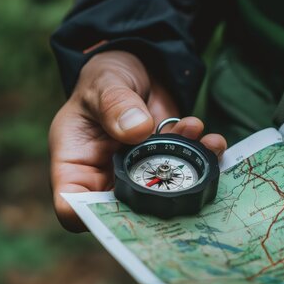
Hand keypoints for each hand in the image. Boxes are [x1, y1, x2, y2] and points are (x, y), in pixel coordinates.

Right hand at [49, 51, 226, 231]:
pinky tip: (211, 139)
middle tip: (177, 184)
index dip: (91, 215)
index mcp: (76, 162)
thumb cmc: (105, 79)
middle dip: (153, 202)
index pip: (73, 202)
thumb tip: (137, 130)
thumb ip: (115, 105)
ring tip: (201, 141)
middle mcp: (107, 174)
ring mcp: (140, 171)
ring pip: (162, 191)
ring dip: (187, 172)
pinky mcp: (167, 160)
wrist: (137, 68)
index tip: (120, 209)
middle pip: (123, 208)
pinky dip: (203, 156)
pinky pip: (188, 169)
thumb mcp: (103, 84)